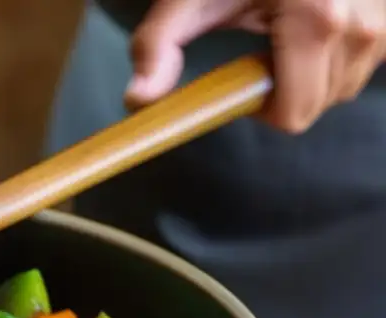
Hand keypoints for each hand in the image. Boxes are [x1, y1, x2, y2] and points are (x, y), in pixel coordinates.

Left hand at [126, 0, 385, 131]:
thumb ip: (158, 46)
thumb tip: (136, 99)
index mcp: (317, 21)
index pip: (292, 114)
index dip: (258, 108)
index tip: (242, 76)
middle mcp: (364, 26)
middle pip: (315, 106)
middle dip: (281, 89)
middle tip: (263, 45)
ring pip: (339, 89)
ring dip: (309, 73)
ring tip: (289, 27)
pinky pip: (361, 65)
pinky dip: (333, 55)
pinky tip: (315, 23)